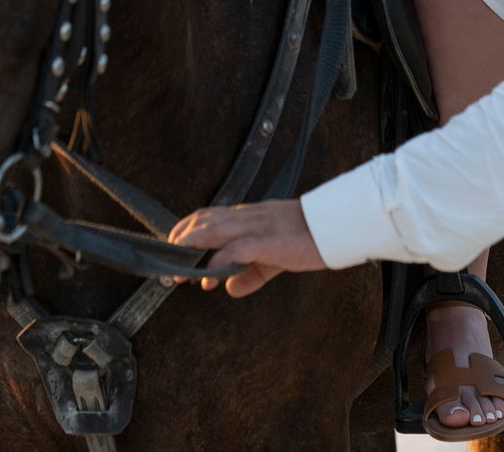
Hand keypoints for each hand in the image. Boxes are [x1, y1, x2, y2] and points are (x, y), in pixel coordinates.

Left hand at [166, 200, 325, 297]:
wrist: (336, 225)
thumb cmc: (310, 238)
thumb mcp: (275, 258)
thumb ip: (251, 273)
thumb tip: (228, 289)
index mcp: (249, 217)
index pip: (207, 216)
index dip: (186, 231)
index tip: (173, 250)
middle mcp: (247, 217)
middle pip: (201, 221)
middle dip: (179, 243)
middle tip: (167, 266)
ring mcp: (255, 227)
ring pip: (211, 230)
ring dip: (189, 251)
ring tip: (177, 272)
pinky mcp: (267, 240)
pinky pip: (235, 248)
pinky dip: (217, 262)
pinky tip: (209, 277)